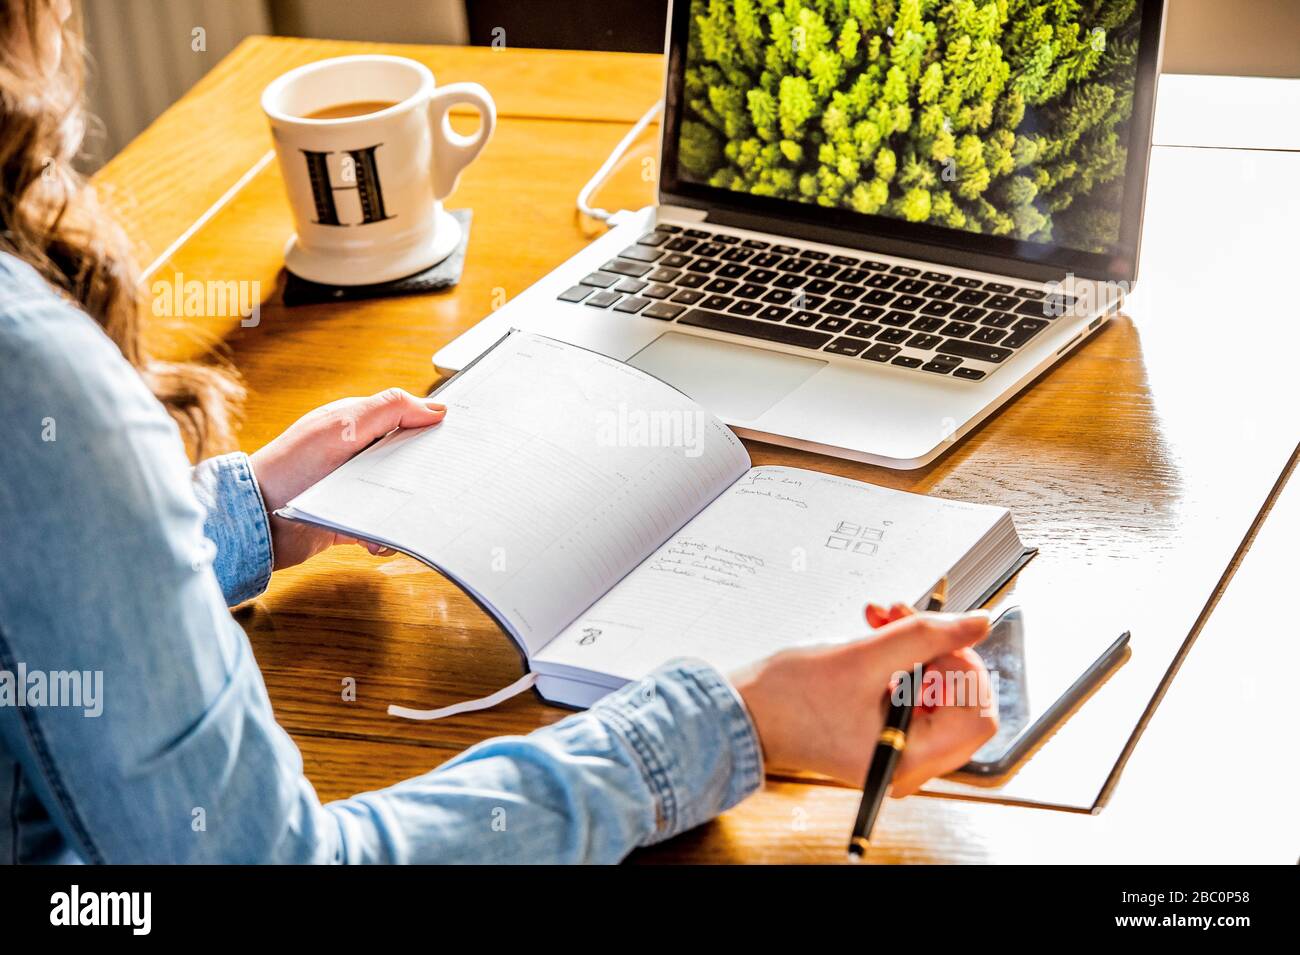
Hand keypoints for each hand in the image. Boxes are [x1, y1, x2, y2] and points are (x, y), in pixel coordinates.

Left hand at [249, 388, 446, 569]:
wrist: (254, 519)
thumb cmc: (290, 466)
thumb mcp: (343, 427)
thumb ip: (388, 410)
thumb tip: (435, 408)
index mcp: (356, 425)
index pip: (403, 419)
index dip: (429, 428)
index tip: (454, 441)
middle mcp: (356, 454)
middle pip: (406, 460)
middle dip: (421, 475)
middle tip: (435, 486)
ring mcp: (352, 487)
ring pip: (396, 496)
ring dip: (402, 510)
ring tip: (403, 519)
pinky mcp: (347, 519)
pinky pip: (379, 527)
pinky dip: (383, 535)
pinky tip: (377, 540)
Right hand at [730, 605, 996, 794]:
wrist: (744, 715)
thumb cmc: (787, 700)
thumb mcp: (862, 658)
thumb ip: (925, 637)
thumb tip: (977, 623)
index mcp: (911, 758)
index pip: (974, 710)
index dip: (960, 662)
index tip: (933, 632)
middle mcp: (911, 765)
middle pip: (962, 702)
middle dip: (937, 650)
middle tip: (903, 617)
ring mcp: (900, 752)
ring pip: (939, 693)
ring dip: (917, 648)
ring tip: (882, 619)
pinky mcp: (886, 737)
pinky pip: (915, 696)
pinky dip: (902, 662)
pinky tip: (876, 637)